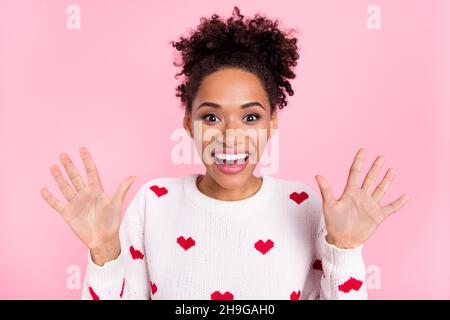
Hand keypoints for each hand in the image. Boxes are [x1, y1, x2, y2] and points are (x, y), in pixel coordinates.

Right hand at [40, 147, 136, 263]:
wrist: (103, 239)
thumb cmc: (112, 222)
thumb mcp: (117, 204)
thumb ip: (122, 189)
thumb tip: (134, 176)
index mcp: (96, 191)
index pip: (90, 172)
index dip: (86, 161)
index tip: (82, 149)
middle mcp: (85, 195)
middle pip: (75, 177)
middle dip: (69, 166)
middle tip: (63, 154)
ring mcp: (75, 203)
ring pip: (65, 187)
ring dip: (59, 178)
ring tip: (53, 166)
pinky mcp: (68, 213)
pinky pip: (57, 204)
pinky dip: (50, 198)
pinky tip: (44, 189)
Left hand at [315, 148, 409, 248]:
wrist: (342, 241)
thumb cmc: (333, 223)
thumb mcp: (329, 205)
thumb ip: (326, 190)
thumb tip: (318, 175)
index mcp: (350, 192)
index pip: (355, 173)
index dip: (359, 162)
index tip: (363, 150)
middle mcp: (361, 196)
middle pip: (370, 178)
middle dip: (375, 168)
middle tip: (381, 157)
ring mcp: (370, 205)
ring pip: (380, 189)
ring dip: (387, 180)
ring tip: (392, 169)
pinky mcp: (378, 216)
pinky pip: (391, 207)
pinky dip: (399, 202)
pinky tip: (406, 195)